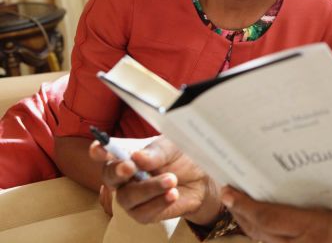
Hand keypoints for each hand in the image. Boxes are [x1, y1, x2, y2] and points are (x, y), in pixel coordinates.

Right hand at [89, 136, 223, 224]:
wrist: (201, 179)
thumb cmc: (181, 158)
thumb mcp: (172, 148)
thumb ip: (155, 153)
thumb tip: (138, 157)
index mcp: (127, 153)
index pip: (105, 152)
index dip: (99, 150)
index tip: (100, 148)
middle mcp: (124, 175)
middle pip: (109, 175)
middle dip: (118, 171)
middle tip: (130, 167)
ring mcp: (131, 195)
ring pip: (127, 196)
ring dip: (149, 188)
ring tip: (172, 179)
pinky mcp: (142, 213)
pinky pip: (143, 212)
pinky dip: (159, 202)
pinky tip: (172, 194)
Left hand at [220, 186, 331, 242]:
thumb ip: (317, 199)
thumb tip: (291, 180)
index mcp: (314, 226)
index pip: (268, 215)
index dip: (244, 204)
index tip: (229, 191)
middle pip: (258, 229)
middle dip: (240, 211)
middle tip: (229, 191)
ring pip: (261, 241)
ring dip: (246, 222)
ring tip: (236, 203)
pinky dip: (259, 234)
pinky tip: (255, 222)